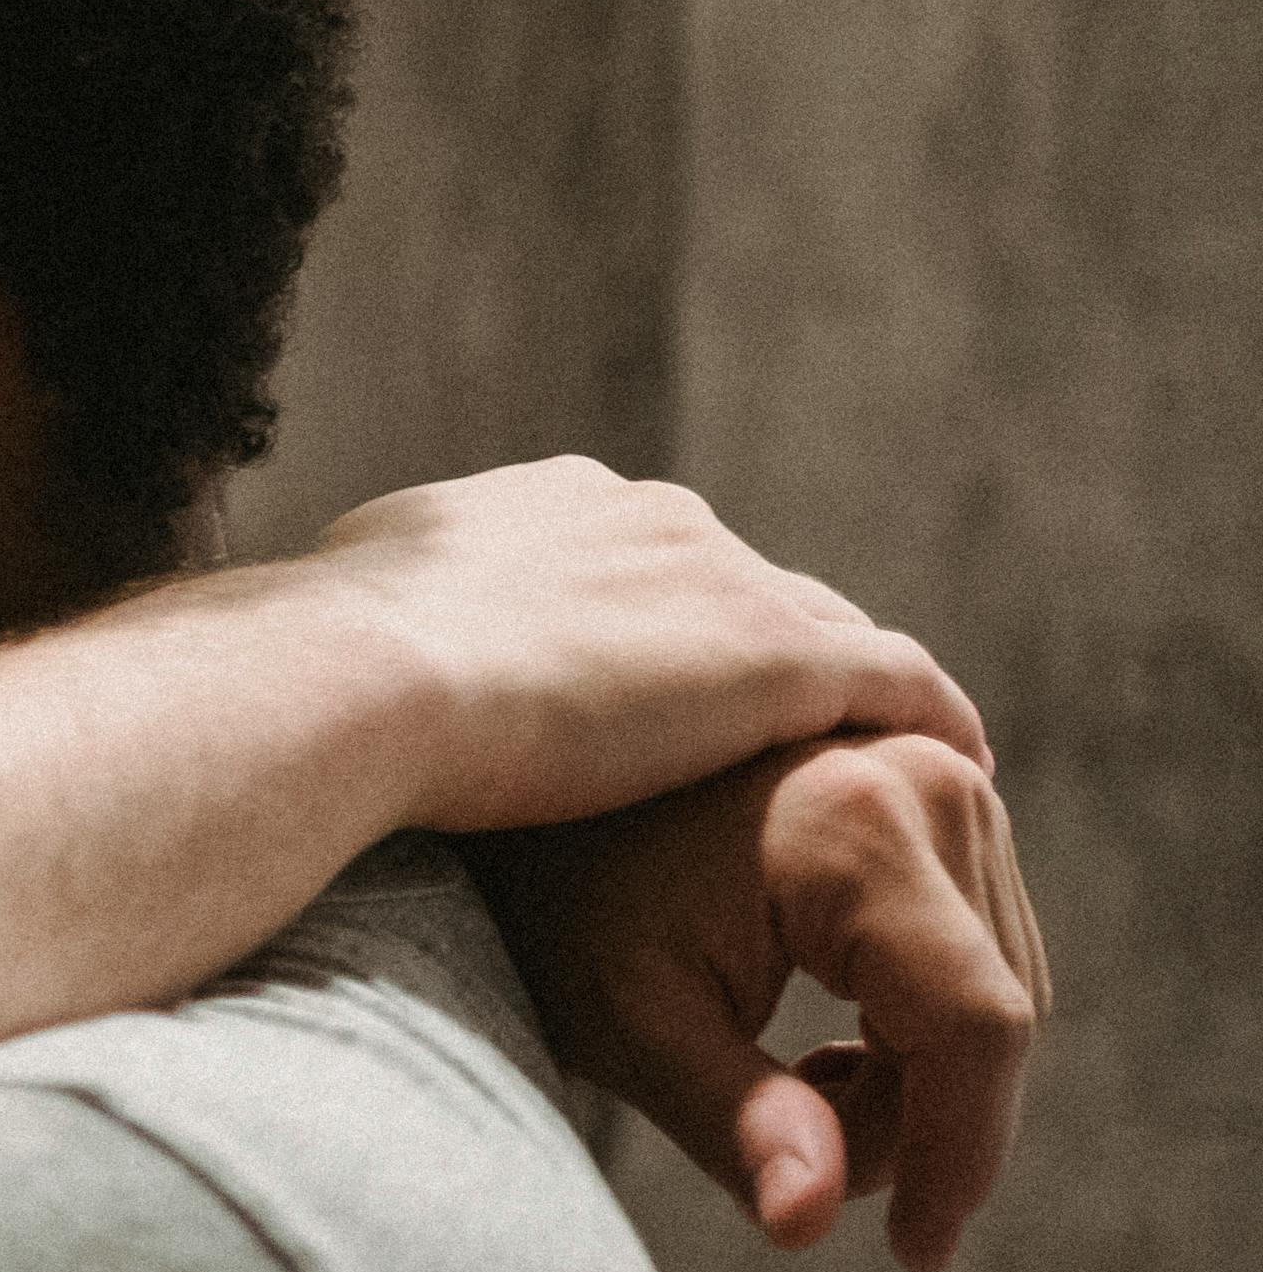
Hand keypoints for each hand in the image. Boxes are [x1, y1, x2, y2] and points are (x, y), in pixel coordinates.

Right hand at [293, 460, 985, 830]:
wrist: (357, 684)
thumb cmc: (314, 683)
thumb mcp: (335, 635)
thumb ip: (371, 644)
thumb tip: (318, 681)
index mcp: (542, 504)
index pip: (639, 562)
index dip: (658, 631)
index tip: (662, 694)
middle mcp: (642, 514)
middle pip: (740, 586)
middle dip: (760, 652)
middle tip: (782, 736)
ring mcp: (718, 578)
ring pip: (825, 629)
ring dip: (849, 690)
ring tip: (877, 758)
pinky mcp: (778, 657)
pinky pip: (898, 683)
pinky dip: (931, 718)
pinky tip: (957, 766)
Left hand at [472, 734, 1051, 1269]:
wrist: (535, 787)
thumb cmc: (563, 906)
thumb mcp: (631, 1022)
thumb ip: (732, 1122)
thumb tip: (808, 1226)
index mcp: (862, 830)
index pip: (975, 1026)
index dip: (961, 1155)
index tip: (916, 1255)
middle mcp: (933, 784)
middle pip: (992, 1019)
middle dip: (914, 1123)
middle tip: (798, 1169)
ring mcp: (950, 779)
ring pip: (995, 996)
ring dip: (911, 1082)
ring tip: (786, 1094)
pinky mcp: (946, 799)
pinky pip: (980, 955)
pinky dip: (915, 1031)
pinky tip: (818, 1051)